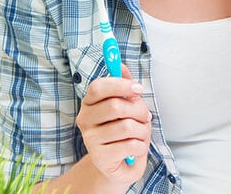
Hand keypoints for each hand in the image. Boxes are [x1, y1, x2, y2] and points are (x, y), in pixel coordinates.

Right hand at [76, 64, 151, 183]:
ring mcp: (90, 140)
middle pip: (114, 106)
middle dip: (138, 109)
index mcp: (89, 103)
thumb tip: (121, 66)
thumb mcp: (126, 104)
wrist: (119, 163)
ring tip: (141, 133)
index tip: (139, 88)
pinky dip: (141, 145)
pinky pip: (130, 145)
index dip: (120, 84)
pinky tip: (136, 148)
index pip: (98, 87)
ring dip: (142, 129)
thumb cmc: (124, 128)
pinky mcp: (100, 158)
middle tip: (146, 115)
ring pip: (125, 126)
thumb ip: (124, 84)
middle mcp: (85, 120)